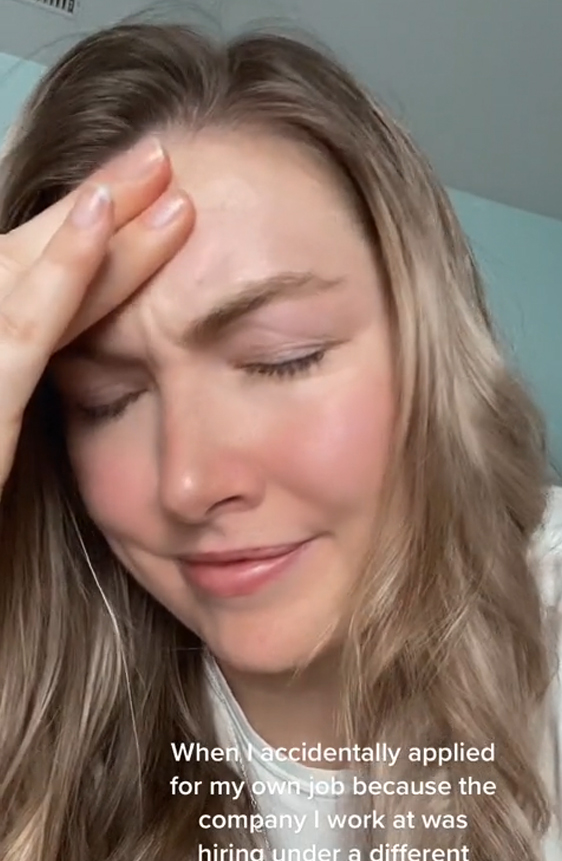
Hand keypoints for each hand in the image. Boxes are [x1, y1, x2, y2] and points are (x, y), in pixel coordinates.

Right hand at [0, 137, 193, 488]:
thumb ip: (35, 437)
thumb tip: (92, 382)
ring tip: (146, 176)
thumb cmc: (9, 611)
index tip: (148, 210)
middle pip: (7, 285)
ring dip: (78, 228)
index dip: (77, 255)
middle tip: (157, 160)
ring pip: (5, 298)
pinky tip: (95, 233)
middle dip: (83, 219)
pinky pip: (4, 347)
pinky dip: (52, 284)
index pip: (19, 314)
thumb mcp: (25, 506)